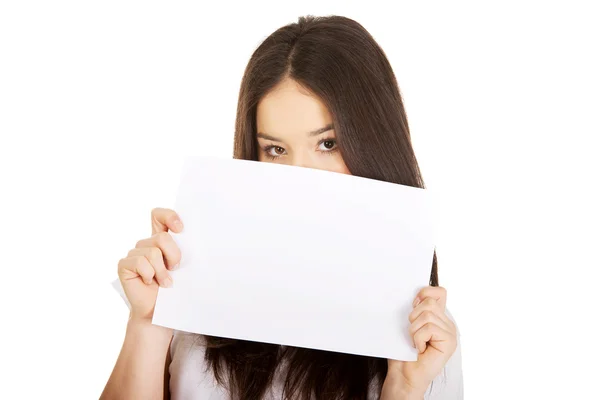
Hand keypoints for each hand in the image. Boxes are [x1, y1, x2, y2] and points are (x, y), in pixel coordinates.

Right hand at [117, 207, 182, 321]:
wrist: (160, 311)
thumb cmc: (174, 289)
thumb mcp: (183, 267)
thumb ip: (183, 249)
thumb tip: (187, 236)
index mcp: (160, 239)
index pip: (159, 216)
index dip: (169, 216)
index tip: (181, 229)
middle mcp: (146, 243)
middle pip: (162, 237)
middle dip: (174, 256)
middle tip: (175, 270)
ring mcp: (134, 253)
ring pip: (153, 252)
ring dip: (162, 271)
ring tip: (165, 282)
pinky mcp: (124, 264)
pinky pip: (140, 262)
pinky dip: (150, 275)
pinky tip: (149, 283)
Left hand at [383, 286, 456, 397]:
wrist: (404, 373)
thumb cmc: (403, 350)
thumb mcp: (407, 324)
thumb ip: (415, 308)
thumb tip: (416, 293)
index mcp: (438, 316)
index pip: (439, 291)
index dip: (425, 293)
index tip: (413, 305)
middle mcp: (447, 322)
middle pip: (429, 302)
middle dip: (414, 317)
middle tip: (413, 333)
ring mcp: (450, 332)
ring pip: (428, 314)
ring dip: (414, 330)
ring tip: (416, 343)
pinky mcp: (450, 341)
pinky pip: (429, 328)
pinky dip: (418, 338)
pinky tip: (420, 349)